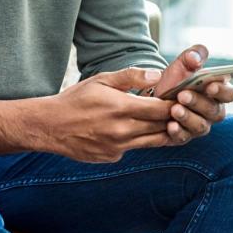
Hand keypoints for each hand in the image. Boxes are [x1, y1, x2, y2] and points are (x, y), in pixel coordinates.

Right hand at [38, 66, 182, 161]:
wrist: (50, 126)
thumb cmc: (76, 99)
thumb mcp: (102, 80)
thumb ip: (131, 76)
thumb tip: (157, 75)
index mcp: (122, 108)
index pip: (162, 109)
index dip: (175, 104)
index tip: (182, 99)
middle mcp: (123, 131)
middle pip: (162, 127)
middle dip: (173, 118)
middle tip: (181, 109)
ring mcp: (118, 147)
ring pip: (154, 142)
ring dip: (162, 132)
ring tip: (166, 121)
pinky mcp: (113, 157)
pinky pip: (134, 148)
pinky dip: (139, 139)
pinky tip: (135, 130)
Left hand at [154, 44, 232, 141]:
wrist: (153, 96)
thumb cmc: (175, 79)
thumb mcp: (182, 64)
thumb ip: (192, 55)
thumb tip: (195, 59)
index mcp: (217, 92)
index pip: (229, 94)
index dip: (222, 91)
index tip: (210, 86)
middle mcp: (212, 112)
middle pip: (215, 111)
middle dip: (199, 103)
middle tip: (183, 95)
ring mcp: (199, 125)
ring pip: (200, 126)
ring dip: (188, 117)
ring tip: (174, 109)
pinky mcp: (184, 136)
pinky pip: (184, 138)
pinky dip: (178, 132)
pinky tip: (170, 125)